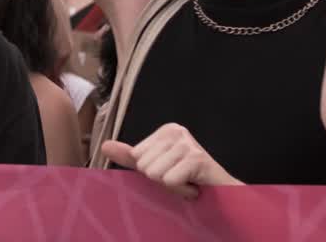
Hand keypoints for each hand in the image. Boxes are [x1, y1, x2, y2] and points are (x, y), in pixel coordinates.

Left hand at [101, 123, 239, 198]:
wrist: (222, 194)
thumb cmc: (187, 179)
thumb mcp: (155, 167)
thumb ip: (130, 157)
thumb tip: (104, 145)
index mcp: (165, 130)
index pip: (136, 156)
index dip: (153, 171)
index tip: (172, 170)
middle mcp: (176, 131)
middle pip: (144, 165)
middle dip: (162, 179)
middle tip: (181, 178)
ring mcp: (187, 143)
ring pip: (155, 174)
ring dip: (172, 186)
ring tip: (187, 181)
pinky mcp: (197, 158)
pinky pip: (169, 181)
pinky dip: (181, 190)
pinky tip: (194, 185)